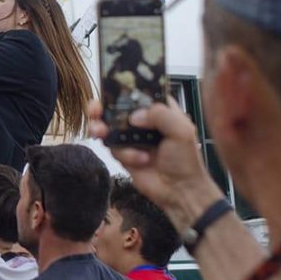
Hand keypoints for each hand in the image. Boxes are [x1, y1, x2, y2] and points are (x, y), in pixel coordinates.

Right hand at [87, 98, 224, 230]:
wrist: (179, 191)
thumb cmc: (186, 160)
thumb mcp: (181, 130)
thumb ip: (160, 114)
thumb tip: (133, 116)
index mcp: (160, 110)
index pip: (138, 92)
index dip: (123, 88)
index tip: (110, 88)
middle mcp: (144, 121)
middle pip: (116, 107)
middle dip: (102, 107)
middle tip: (94, 110)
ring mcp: (131, 138)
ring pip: (108, 127)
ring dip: (102, 129)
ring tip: (100, 133)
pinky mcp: (123, 154)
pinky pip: (112, 147)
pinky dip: (124, 153)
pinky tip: (140, 160)